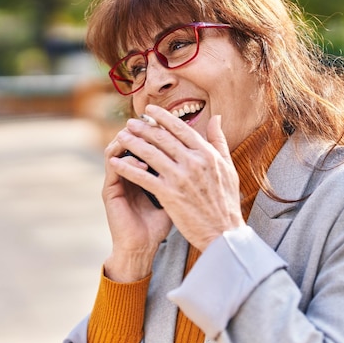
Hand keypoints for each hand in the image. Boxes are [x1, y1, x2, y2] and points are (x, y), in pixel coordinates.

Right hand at [101, 130, 172, 281]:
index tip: (175, 124)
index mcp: (142, 168)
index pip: (149, 141)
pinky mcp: (110, 189)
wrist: (142, 247)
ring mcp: (117, 178)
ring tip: (150, 140)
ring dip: (134, 141)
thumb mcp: (177, 194)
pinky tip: (145, 165)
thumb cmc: (160, 223)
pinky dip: (128, 161)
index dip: (160, 130)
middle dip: (147, 128)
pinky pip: (114, 167)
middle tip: (159, 122)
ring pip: (119, 147)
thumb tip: (203, 159)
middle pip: (133, 138)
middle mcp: (128, 170)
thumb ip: (185, 175)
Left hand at [112, 105, 244, 251]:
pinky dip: (128, 168)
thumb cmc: (226, 201)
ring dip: (133, 143)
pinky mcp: (169, 194)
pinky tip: (116, 163)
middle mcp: (193, 162)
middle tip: (130, 122)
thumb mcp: (228, 167)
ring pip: (150, 154)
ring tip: (121, 137)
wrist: (223, 232)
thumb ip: (219, 141)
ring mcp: (180, 178)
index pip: (181, 129)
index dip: (163, 117)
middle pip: (163, 138)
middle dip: (143, 128)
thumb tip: (217, 118)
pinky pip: (143, 177)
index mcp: (207, 154)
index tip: (150, 110)